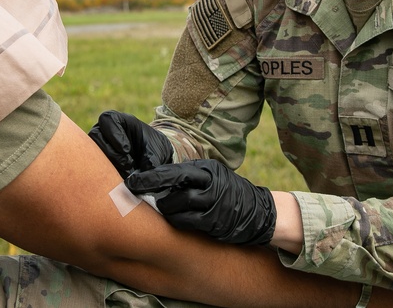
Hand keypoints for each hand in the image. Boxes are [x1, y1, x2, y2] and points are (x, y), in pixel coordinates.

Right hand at [88, 111, 172, 177]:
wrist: (157, 162)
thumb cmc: (155, 151)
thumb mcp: (156, 154)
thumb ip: (148, 164)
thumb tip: (133, 182)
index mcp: (121, 121)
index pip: (107, 119)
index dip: (114, 133)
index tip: (127, 149)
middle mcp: (107, 132)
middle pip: (96, 135)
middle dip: (111, 152)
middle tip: (128, 163)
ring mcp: (102, 146)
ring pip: (94, 152)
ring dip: (109, 163)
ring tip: (128, 172)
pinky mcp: (100, 161)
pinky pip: (96, 166)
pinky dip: (108, 173)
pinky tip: (123, 177)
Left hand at [125, 159, 276, 245]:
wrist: (260, 212)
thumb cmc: (228, 193)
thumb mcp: (212, 177)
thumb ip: (189, 178)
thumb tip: (156, 181)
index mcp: (206, 169)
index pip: (172, 171)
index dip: (150, 177)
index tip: (131, 181)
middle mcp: (210, 183)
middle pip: (174, 184)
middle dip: (153, 190)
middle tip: (138, 193)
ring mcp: (213, 203)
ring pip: (179, 204)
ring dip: (165, 208)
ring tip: (161, 209)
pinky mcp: (215, 222)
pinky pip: (188, 222)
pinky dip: (177, 221)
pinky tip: (175, 220)